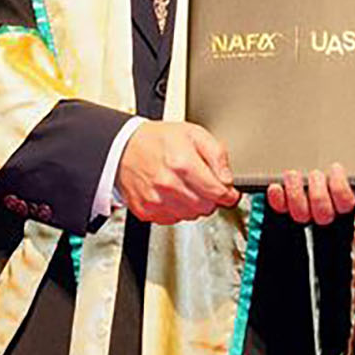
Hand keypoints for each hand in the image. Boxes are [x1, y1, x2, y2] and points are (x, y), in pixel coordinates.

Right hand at [117, 121, 239, 224]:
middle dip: (211, 198)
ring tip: (185, 186)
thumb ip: (217, 154)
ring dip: (194, 205)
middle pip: (206, 207)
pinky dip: (177, 210)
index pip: (218, 192)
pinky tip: (172, 193)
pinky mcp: (146, 211)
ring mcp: (156, 200)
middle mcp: (169, 185)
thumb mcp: (194, 134)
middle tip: (205, 184)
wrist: (123, 148)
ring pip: (191, 216)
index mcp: (183, 163)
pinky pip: (173, 220)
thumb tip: (227, 178)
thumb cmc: (158, 140)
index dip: (229, 194)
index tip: (230, 193)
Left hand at [266, 164, 354, 223]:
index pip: (346, 204)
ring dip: (296, 194)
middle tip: (315, 174)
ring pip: (301, 215)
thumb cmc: (332, 164)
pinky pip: (280, 208)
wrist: (309, 158)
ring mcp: (304, 208)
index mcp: (343, 199)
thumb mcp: (354, 166)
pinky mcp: (285, 205)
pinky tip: (276, 186)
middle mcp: (324, 209)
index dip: (340, 188)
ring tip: (294, 175)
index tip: (335, 168)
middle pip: (323, 213)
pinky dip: (277, 198)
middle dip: (318, 193)